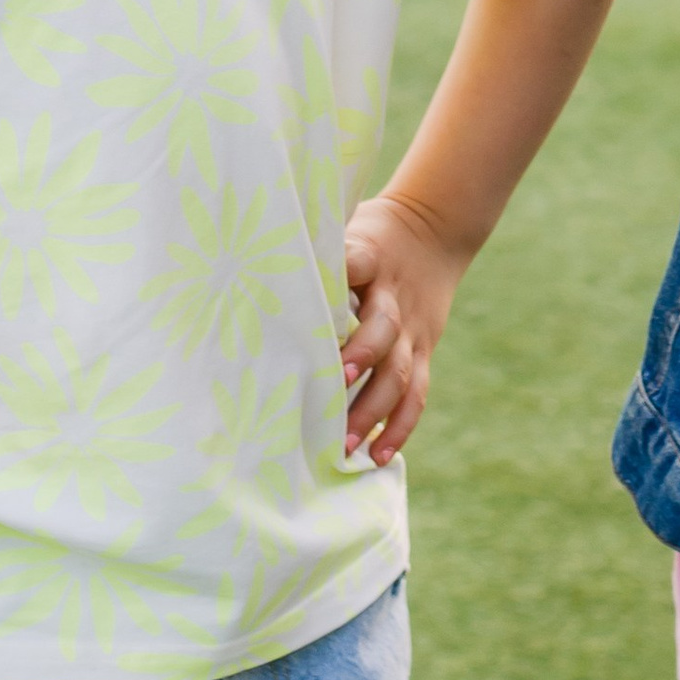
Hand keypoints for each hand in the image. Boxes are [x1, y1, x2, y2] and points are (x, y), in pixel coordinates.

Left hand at [338, 188, 465, 464]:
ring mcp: (412, 330)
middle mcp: (393, 298)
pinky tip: (379, 455)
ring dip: (374, 409)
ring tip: (346, 445)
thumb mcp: (344, 224)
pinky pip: (417, 394)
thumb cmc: (370, 234)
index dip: (339, 285)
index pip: (356, 266)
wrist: (433, 229)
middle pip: (382, 329)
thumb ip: (312, 247)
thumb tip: (246, 262)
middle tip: (333, 386)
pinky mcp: (424, 351)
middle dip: (360, 360)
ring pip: (400, 373)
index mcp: (370, 258)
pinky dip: (400, 426)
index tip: (314, 309)